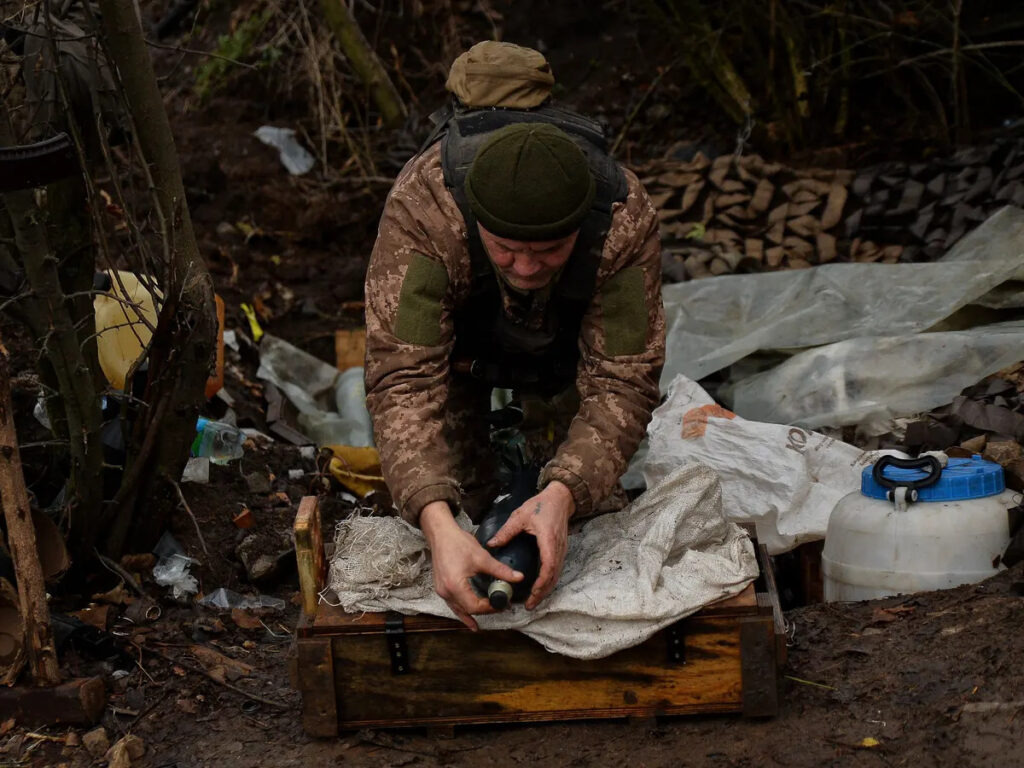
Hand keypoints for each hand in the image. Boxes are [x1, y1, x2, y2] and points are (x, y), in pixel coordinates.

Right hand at [420, 501, 522, 630]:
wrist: (440, 534)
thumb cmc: (458, 543)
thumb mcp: (482, 557)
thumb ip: (500, 570)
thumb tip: (519, 578)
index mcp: (455, 586)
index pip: (475, 606)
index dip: (490, 607)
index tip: (503, 603)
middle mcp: (446, 592)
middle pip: (467, 610)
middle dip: (484, 610)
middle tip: (500, 607)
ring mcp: (441, 591)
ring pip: (459, 609)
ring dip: (472, 614)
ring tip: (484, 620)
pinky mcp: (441, 587)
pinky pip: (453, 604)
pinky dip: (462, 611)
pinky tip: (468, 618)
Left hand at [486, 481, 573, 609]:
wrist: (560, 498)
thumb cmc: (541, 505)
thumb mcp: (521, 516)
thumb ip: (506, 531)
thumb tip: (491, 544)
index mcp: (548, 541)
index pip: (548, 568)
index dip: (540, 584)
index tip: (531, 595)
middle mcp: (558, 549)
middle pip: (553, 577)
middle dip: (542, 593)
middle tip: (529, 605)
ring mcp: (561, 550)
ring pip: (556, 575)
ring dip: (546, 589)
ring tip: (533, 601)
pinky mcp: (561, 550)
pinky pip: (556, 570)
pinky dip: (548, 581)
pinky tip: (539, 587)